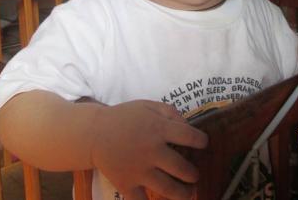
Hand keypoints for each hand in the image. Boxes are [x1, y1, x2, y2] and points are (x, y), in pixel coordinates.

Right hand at [90, 100, 208, 199]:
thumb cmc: (125, 118)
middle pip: (182, 168)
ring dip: (183, 193)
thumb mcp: (149, 106)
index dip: (201, 141)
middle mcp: (152, 151)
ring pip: (168, 189)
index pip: (190, 137)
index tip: (203, 144)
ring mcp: (139, 170)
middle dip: (193, 174)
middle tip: (193, 174)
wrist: (95, 133)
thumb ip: (171, 113)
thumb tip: (188, 127)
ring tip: (188, 192)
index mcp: (158, 129)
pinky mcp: (126, 184)